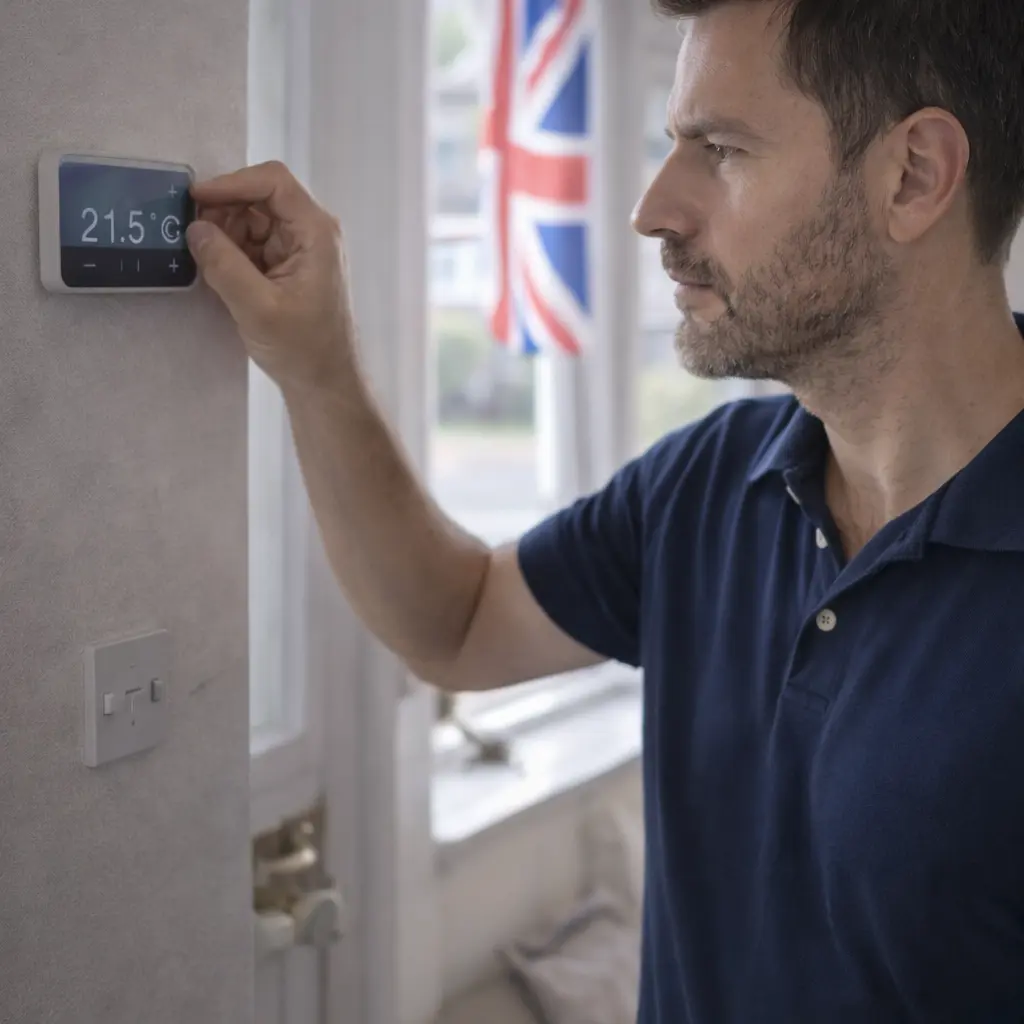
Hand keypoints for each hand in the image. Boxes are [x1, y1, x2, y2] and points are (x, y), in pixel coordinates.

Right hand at [187, 160, 354, 393]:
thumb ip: (224, 265)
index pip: (273, 182)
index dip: (232, 183)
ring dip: (226, 232)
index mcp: (317, 233)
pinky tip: (219, 270)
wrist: (324, 383)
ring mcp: (301, 249)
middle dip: (225, 210)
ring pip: (254, 220)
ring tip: (207, 259)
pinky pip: (254, 243)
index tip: (196, 199)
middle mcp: (312, 232)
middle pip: (261, 197)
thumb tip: (195, 229)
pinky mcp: (288, 266)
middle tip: (194, 234)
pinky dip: (233, 250)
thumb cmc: (303, 348)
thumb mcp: (257, 308)